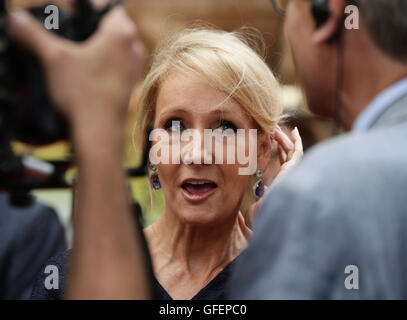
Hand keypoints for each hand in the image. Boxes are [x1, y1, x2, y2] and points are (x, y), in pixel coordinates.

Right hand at [7, 6, 145, 131]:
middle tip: (65, 34)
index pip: (102, 5)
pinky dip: (99, 64)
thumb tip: (17, 21)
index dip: (80, 7)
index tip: (65, 12)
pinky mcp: (129, 84)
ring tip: (70, 55)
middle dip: (85, 27)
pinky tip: (82, 74)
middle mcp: (134, 47)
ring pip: (111, 47)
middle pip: (106, 25)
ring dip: (92, 47)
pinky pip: (114, 65)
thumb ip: (33, 34)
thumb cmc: (83, 94)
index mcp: (121, 32)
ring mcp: (134, 67)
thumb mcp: (52, 58)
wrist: (99, 132)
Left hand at [244, 126, 302, 228]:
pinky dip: (296, 141)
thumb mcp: (256, 199)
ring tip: (275, 127)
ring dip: (284, 138)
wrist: (265, 214)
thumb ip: (256, 196)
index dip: (281, 149)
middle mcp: (289, 176)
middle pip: (288, 153)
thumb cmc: (259, 212)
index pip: (284, 161)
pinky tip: (293, 131)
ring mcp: (292, 173)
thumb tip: (246, 200)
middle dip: (282, 140)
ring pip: (291, 151)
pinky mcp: (292, 170)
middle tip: (273, 127)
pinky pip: (296, 152)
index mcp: (282, 180)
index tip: (275, 139)